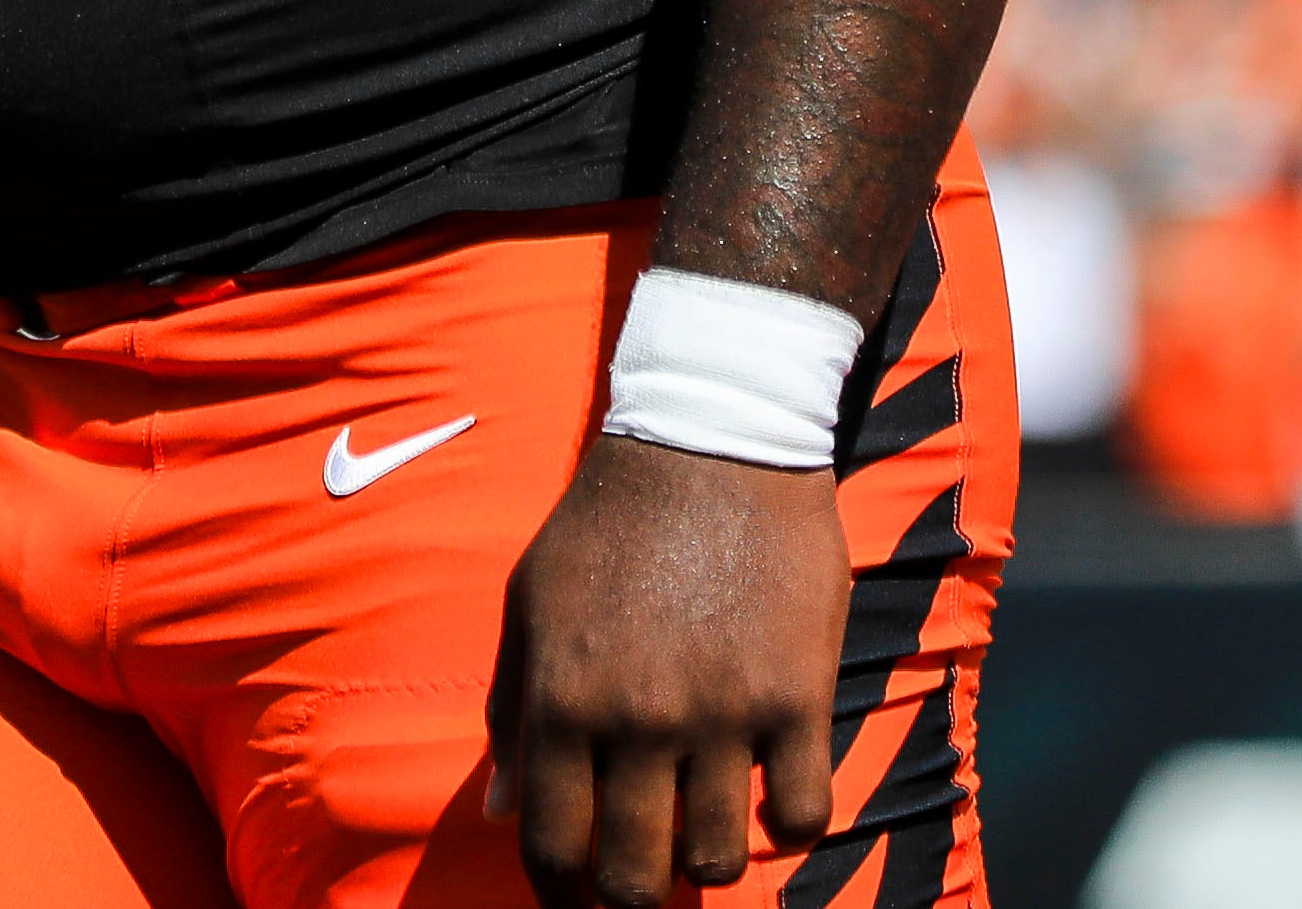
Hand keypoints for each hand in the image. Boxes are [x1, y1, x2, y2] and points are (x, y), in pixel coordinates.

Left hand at [483, 430, 847, 904]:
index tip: (578, 900)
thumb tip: (500, 810)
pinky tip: (771, 797)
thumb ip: (511, 708)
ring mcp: (720, 711)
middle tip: (646, 876)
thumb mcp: (531, 602)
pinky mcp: (796, 694)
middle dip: (633, 895)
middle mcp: (635, 718)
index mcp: (561, 698)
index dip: (562, 895)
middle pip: (632, 875)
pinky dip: (787, 826)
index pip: (550, 847)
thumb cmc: (608, 522)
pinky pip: (801, 815)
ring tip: (707, 832)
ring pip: (717, 860)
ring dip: (709, 862)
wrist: (711, 438)